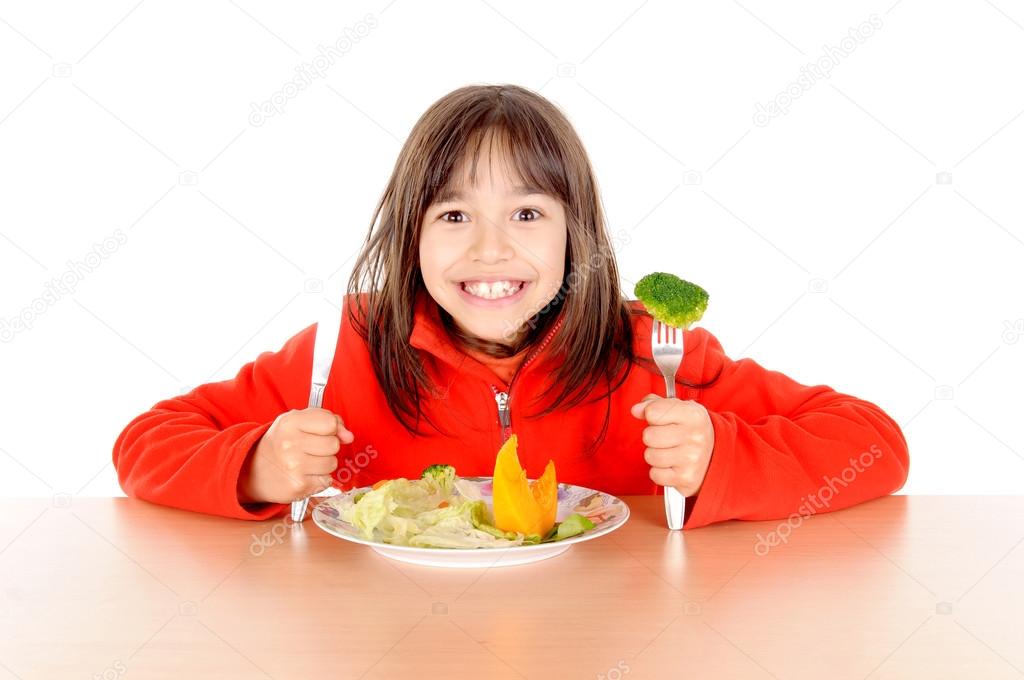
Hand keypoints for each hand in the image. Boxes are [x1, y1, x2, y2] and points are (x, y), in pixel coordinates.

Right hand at [238, 408, 353, 503]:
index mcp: (290, 422)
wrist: (252, 472)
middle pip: (334, 444)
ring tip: (306, 463)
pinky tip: (304, 475)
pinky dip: (319, 479)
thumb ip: (327, 420)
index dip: (330, 428)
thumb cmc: (281, 443)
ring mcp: (294, 467)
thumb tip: (349, 436)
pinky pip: (327, 481)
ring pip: (332, 463)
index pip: (330, 422)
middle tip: (310, 449)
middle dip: (327, 447)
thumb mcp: (298, 422)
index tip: (319, 432)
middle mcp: (290, 444)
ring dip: (324, 464)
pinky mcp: (299, 486)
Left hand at [630, 394, 713, 495]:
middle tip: (665, 438)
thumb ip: (655, 404)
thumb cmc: (693, 431)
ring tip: (669, 452)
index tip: (659, 419)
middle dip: (652, 437)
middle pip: (649, 435)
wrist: (716, 456)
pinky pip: (655, 474)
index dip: (651, 415)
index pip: (653, 411)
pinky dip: (659, 472)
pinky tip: (671, 465)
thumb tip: (637, 409)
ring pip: (650, 456)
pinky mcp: (686, 478)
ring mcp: (691, 459)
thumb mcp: (680, 410)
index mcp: (693, 415)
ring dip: (655, 455)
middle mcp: (694, 436)